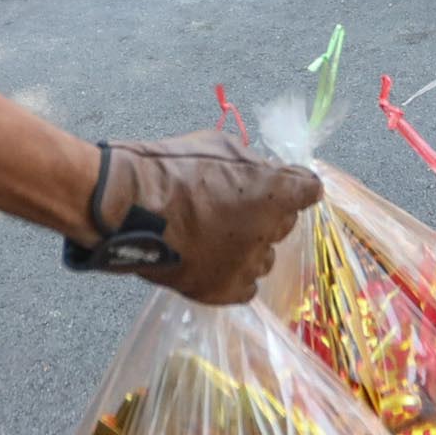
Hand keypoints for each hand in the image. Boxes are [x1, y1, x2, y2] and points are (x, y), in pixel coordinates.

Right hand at [67, 132, 321, 304]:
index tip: (285, 184)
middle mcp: (267, 231)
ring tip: (218, 236)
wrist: (125, 205)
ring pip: (265, 258)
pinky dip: (236, 276)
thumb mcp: (216, 144)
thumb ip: (249, 160)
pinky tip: (215, 261)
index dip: (296, 185)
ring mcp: (245, 264)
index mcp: (274, 190)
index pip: (309, 190)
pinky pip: (246, 287)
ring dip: (250, 246)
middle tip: (234, 204)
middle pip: (284, 224)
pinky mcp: (222, 290)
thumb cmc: (168, 166)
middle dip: (266, 214)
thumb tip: (261, 170)